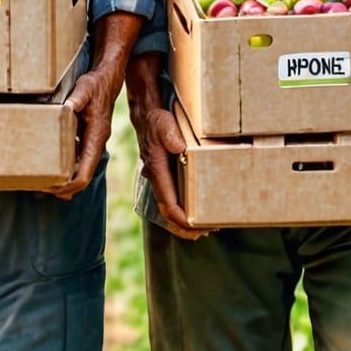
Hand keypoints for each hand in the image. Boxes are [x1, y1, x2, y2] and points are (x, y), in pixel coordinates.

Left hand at [46, 66, 115, 199]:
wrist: (107, 79)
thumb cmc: (95, 84)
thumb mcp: (85, 87)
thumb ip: (77, 98)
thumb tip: (67, 108)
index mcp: (96, 137)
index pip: (85, 173)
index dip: (69, 184)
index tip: (51, 186)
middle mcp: (96, 144)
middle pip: (82, 178)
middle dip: (63, 187)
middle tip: (40, 186)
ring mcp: (92, 143)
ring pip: (81, 171)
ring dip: (65, 180)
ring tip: (43, 181)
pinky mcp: (88, 139)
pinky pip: (79, 160)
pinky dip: (66, 168)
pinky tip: (52, 166)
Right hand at [136, 107, 208, 239]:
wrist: (146, 117)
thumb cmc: (157, 121)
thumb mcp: (164, 124)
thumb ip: (171, 134)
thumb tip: (180, 148)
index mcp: (158, 171)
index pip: (168, 203)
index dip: (182, 218)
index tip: (196, 227)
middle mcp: (157, 178)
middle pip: (168, 212)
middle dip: (184, 226)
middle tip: (204, 232)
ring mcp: (160, 179)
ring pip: (169, 208)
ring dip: (184, 221)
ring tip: (203, 228)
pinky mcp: (164, 175)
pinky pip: (171, 198)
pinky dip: (182, 209)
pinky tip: (195, 211)